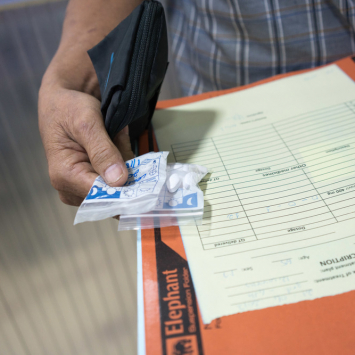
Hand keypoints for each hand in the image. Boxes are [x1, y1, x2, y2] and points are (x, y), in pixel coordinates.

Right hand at [38, 85, 134, 205]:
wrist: (63, 101)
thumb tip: (118, 180)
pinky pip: (117, 179)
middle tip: (131, 150)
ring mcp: (82, 184)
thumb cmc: (68, 108)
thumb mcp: (86, 123)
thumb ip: (102, 151)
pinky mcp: (93, 179)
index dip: (124, 191)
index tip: (145, 181)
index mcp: (64, 176)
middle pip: (110, 194)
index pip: (100, 196)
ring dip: (127, 166)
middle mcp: (71, 186)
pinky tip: (120, 146)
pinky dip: (125, 164)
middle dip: (128, 175)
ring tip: (119, 141)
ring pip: (117, 187)